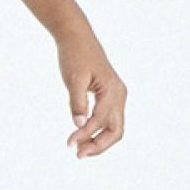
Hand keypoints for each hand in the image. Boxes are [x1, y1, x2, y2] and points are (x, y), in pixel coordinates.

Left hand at [56, 25, 126, 157]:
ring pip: (113, 126)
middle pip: (116, 130)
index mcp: (113, 90)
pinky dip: (98, 129)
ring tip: (79, 148)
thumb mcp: (73, 78)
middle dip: (98, 145)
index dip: (85, 134)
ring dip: (98, 139)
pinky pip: (108, 118)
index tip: (69, 144)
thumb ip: (77, 102)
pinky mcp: (110, 94)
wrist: (75, 35)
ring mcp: (117, 94)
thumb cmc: (74, 54)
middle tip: (78, 154)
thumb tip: (78, 125)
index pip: (101, 121)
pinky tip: (83, 133)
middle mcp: (119, 94)